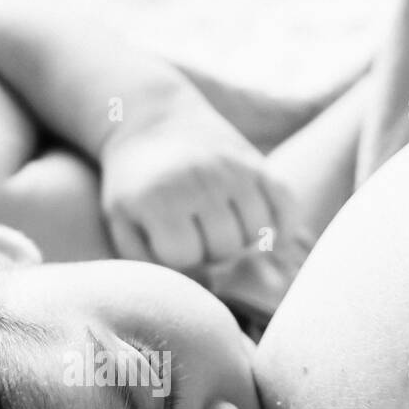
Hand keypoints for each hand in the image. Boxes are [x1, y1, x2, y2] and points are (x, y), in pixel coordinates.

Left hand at [99, 103, 307, 269]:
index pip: (186, 257)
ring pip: (257, 234)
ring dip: (240, 239)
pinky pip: (287, 206)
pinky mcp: (258, 162)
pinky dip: (281, 224)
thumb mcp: (121, 223)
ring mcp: (234, 170)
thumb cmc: (135, 185)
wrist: (150, 121)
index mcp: (160, 198)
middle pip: (225, 249)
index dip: (177, 256)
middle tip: (195, 233)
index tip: (166, 239)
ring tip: (220, 227)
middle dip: (209, 250)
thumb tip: (206, 287)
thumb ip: (149, 262)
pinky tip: (262, 230)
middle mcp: (201, 181)